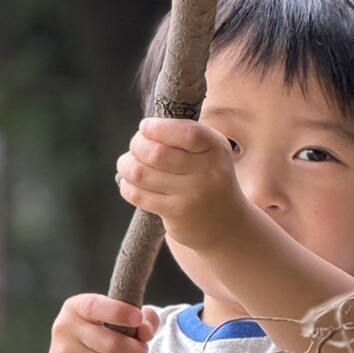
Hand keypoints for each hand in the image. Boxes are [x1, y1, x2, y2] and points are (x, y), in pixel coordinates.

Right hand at [43, 294, 160, 352]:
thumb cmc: (97, 343)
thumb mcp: (114, 324)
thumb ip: (140, 319)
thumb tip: (147, 330)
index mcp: (76, 308)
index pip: (96, 307)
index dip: (119, 312)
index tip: (138, 318)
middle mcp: (65, 329)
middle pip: (113, 343)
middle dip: (138, 352)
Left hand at [115, 116, 244, 252]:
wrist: (227, 225)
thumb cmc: (210, 178)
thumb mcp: (211, 152)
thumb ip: (184, 136)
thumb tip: (144, 129)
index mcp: (216, 149)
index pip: (186, 132)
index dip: (158, 128)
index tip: (145, 127)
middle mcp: (207, 172)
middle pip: (156, 153)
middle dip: (137, 145)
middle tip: (136, 146)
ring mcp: (191, 195)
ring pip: (141, 173)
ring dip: (126, 165)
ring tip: (127, 164)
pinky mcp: (176, 213)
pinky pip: (139, 195)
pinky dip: (127, 186)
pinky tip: (130, 183)